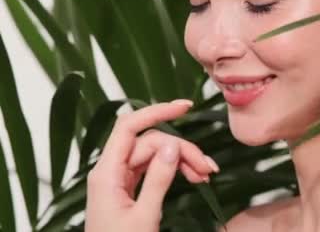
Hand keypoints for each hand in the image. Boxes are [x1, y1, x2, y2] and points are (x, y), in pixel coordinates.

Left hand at [84, 99, 219, 231]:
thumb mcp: (143, 217)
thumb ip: (157, 180)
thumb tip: (171, 146)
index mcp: (107, 173)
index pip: (129, 127)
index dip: (156, 111)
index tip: (186, 107)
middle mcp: (112, 170)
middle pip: (151, 142)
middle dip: (182, 150)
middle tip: (208, 169)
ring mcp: (121, 178)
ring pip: (157, 154)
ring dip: (183, 160)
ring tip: (206, 175)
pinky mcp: (131, 187)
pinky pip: (155, 168)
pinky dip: (176, 170)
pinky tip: (195, 177)